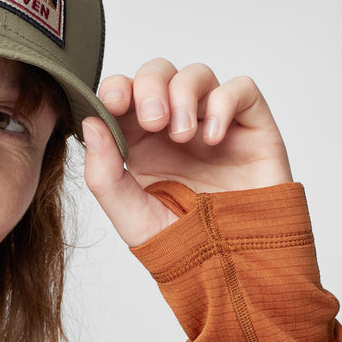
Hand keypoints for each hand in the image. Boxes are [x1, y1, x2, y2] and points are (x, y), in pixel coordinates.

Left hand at [82, 59, 292, 246]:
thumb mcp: (131, 218)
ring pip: (196, 74)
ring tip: (183, 136)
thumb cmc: (186, 246)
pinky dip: (224, 102)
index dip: (116, 88)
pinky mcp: (251, 126)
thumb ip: (104, 176)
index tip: (111, 102)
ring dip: (183, 94)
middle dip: (149, 86)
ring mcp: (213, 125)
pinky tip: (213, 138)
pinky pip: (241, 88)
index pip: (125, 96)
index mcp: (142, 145)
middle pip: (158, 74)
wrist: (233, 268)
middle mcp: (176, 129)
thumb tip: (89, 124)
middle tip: (151, 121)